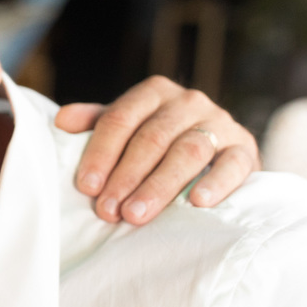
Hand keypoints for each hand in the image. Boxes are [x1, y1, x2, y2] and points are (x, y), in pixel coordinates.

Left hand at [55, 76, 259, 224]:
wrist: (216, 148)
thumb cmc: (157, 140)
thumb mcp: (126, 127)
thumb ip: (96, 122)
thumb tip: (61, 121)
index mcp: (154, 92)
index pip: (120, 119)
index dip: (101, 153)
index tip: (86, 187)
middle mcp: (188, 101)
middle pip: (152, 138)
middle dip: (126, 177)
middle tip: (107, 211)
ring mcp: (220, 122)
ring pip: (188, 151)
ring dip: (160, 185)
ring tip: (136, 215)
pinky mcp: (245, 147)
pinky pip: (232, 163)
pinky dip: (215, 182)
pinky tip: (196, 203)